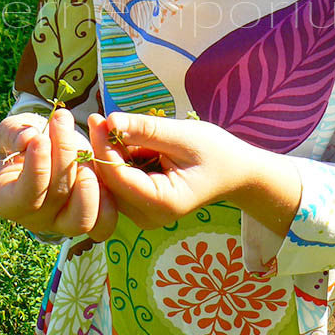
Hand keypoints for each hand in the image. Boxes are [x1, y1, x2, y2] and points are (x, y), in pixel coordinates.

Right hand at [0, 110, 116, 239]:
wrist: (49, 147)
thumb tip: (28, 139)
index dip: (36, 167)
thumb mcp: (11, 130)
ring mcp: (63, 223)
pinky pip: (104, 223)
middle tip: (64, 122)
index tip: (41, 138)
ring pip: (81, 219)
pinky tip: (102, 168)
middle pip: (56, 197)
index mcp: (8, 201)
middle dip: (63, 155)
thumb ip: (13, 133)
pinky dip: (108, 198)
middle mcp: (35, 219)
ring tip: (86, 151)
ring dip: (88, 181)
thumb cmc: (26, 140)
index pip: (25, 195)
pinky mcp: (90, 219)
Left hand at [88, 112, 301, 236]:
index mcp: (162, 203)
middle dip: (103, 150)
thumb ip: (146, 130)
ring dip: (111, 153)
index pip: (119, 177)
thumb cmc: (216, 152)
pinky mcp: (142, 206)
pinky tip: (126, 140)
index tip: (98, 119)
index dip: (104, 148)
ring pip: (112, 182)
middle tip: (98, 118)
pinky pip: (122, 182)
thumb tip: (110, 120)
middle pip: (111, 183)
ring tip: (113, 125)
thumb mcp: (183, 135)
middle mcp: (148, 217)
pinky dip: (121, 160)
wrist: (236, 172)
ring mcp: (144, 215)